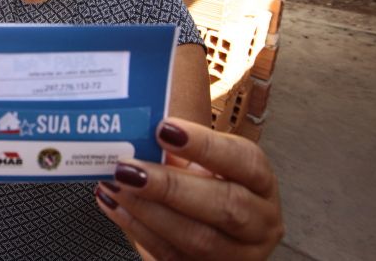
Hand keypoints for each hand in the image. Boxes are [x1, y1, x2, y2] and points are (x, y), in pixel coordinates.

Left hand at [95, 118, 283, 259]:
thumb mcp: (200, 163)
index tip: (163, 129)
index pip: (244, 160)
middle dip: (170, 186)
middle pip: (225, 205)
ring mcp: (239, 255)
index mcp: (260, 182)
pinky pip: (173, 257)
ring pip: (198, 239)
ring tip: (114, 186)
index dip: (204, 145)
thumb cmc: (202, 185)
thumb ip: (176, 146)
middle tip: (128, 168)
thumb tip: (135, 126)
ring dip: (148, 211)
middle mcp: (260, 221)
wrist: (208, 228)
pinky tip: (115, 206)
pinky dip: (138, 230)